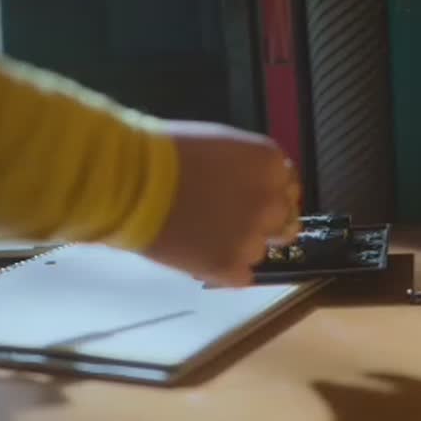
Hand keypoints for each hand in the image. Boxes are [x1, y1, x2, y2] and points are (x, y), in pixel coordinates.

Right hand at [143, 121, 300, 285]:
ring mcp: (253, 238)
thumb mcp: (220, 145)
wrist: (132, 183)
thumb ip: (248, 168)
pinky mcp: (230, 268)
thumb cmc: (166, 153)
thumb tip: (255, 186)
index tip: (250, 200)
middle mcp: (272, 202)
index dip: (269, 195)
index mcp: (270, 164)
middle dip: (263, 223)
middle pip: (284, 221)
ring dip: (240, 246)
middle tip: (230, 222)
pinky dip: (225, 268)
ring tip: (204, 236)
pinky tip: (200, 253)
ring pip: (260, 250)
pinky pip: (242, 275)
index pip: (288, 187)